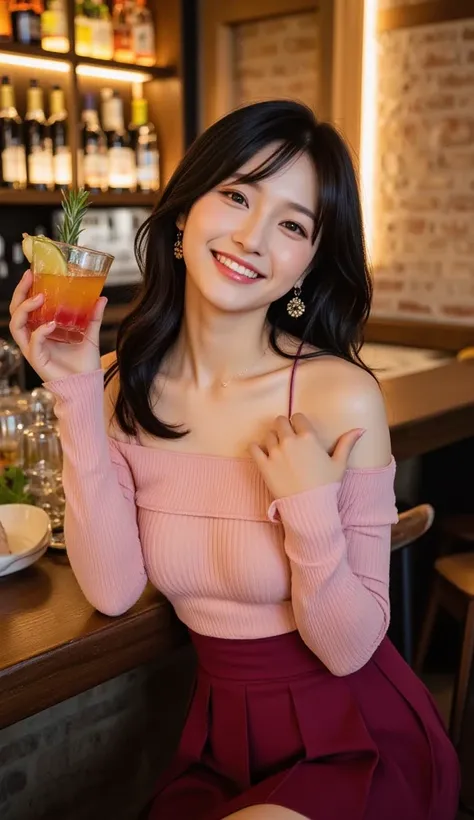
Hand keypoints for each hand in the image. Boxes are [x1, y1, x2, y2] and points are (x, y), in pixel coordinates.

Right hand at [9, 269, 106, 383]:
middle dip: (20, 292)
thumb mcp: (90, 335)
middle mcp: (34, 337)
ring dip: (25, 308)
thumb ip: (94, 317)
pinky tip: (51, 324)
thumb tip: (101, 297)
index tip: (32, 272)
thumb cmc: (84, 364)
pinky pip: (32, 342)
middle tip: (29, 277)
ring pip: (16, 325)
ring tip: (39, 298)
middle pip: (16, 311)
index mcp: (42, 329)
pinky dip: (40, 331)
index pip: (26, 306)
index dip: (25, 289)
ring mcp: (33, 348)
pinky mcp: (37, 359)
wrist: (87, 385)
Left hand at [249, 414, 364, 499]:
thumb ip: (347, 443)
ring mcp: (275, 453)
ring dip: (272, 439)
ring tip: (278, 449)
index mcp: (308, 438)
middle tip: (287, 438)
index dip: (298, 423)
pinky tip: (261, 452)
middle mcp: (290, 441)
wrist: (309, 506)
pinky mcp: (263, 465)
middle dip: (283, 427)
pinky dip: (256, 448)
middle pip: (280, 421)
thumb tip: (362, 429)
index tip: (299, 431)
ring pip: (268, 434)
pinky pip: (253, 448)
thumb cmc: (326, 485)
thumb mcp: (339, 463)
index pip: (297, 417)